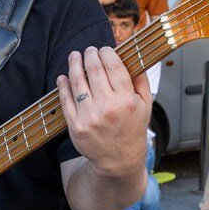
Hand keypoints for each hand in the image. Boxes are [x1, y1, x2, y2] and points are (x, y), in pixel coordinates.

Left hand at [56, 47, 151, 177]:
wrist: (118, 160)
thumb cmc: (132, 129)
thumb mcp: (146, 105)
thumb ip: (141, 80)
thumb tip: (133, 55)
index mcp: (126, 100)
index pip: (113, 66)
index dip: (106, 52)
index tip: (104, 49)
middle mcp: (107, 108)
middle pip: (94, 70)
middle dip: (90, 55)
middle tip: (89, 50)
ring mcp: (89, 117)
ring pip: (77, 81)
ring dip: (74, 64)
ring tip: (74, 56)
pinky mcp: (75, 126)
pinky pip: (66, 100)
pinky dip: (63, 85)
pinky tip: (64, 77)